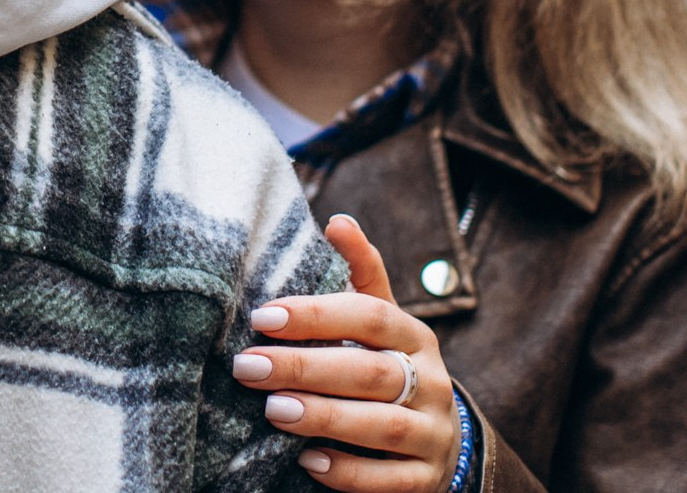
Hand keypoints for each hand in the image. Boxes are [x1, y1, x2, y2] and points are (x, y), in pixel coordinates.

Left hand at [231, 215, 463, 490]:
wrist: (438, 440)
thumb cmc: (390, 367)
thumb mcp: (380, 322)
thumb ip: (359, 274)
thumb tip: (336, 220)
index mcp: (414, 336)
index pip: (371, 315)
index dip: (317, 314)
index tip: (262, 316)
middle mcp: (432, 382)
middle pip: (370, 372)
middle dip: (305, 368)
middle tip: (247, 367)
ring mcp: (434, 433)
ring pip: (384, 425)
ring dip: (325, 417)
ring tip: (273, 411)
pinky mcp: (427, 479)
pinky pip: (390, 480)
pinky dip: (349, 472)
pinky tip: (307, 461)